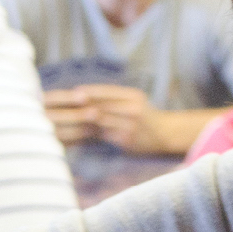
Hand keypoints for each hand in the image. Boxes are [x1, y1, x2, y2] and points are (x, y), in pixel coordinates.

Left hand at [41, 85, 196, 154]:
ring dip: (85, 121)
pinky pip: (106, 136)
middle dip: (84, 106)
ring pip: (103, 121)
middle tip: (66, 106)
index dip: (90, 91)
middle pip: (103, 105)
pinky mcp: (128, 140)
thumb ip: (115, 99)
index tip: (74, 91)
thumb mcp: (134, 101)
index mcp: (133, 96)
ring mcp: (131, 125)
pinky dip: (93, 135)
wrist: (166, 134)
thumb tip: (87, 95)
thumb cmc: (145, 117)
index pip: (108, 91)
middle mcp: (133, 109)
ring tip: (70, 120)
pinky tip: (81, 135)